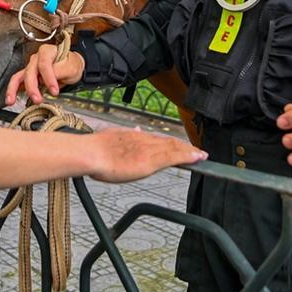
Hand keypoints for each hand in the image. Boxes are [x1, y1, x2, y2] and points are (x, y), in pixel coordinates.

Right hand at [5, 44, 84, 105]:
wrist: (72, 66)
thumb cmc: (71, 64)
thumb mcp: (71, 67)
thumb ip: (59, 71)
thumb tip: (48, 78)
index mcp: (48, 51)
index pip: (44, 64)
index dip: (48, 78)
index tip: (54, 91)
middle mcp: (36, 58)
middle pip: (30, 71)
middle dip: (32, 87)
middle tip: (38, 100)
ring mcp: (31, 67)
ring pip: (19, 76)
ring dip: (14, 89)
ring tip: (12, 100)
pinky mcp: (28, 76)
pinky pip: (17, 82)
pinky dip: (12, 90)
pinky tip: (11, 99)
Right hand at [89, 127, 207, 182]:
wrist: (90, 153)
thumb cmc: (94, 151)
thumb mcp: (111, 138)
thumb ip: (126, 136)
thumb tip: (137, 131)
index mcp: (134, 136)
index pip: (157, 139)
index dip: (171, 143)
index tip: (180, 146)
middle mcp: (144, 140)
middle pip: (169, 142)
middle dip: (184, 146)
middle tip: (197, 151)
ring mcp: (149, 150)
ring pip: (175, 147)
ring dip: (189, 151)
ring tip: (201, 155)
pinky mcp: (152, 160)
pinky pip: (174, 156)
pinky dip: (188, 156)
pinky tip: (198, 157)